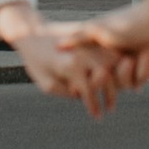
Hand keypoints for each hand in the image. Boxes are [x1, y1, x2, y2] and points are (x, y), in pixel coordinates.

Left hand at [0, 4, 124, 115]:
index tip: (97, 116)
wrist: (32, 32)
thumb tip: (83, 95)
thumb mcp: (47, 83)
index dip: (94, 105)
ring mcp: (89, 41)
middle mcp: (83, 51)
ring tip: (112, 94)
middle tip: (110, 108)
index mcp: (71, 64)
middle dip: (110, 94)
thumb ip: (66, 91)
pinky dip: (115, 65)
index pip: (89, 89)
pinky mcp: (91, 36)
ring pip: (113, 61)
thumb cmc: (37, 61)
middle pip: (106, 74)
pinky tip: (112, 78)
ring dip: (116, 79)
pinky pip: (109, 51)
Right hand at [65, 6, 148, 95]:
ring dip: (124, 75)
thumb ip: (78, 38)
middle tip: (109, 69)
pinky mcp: (143, 71)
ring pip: (119, 85)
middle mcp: (114, 59)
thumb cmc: (128, 22)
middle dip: (105, 79)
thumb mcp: (98, 29)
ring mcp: (128, 66)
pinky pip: (135, 83)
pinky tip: (146, 59)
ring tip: (131, 60)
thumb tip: (57, 46)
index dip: (84, 75)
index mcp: (102, 49)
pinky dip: (139, 73)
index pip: (87, 69)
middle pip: (102, 81)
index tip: (85, 74)